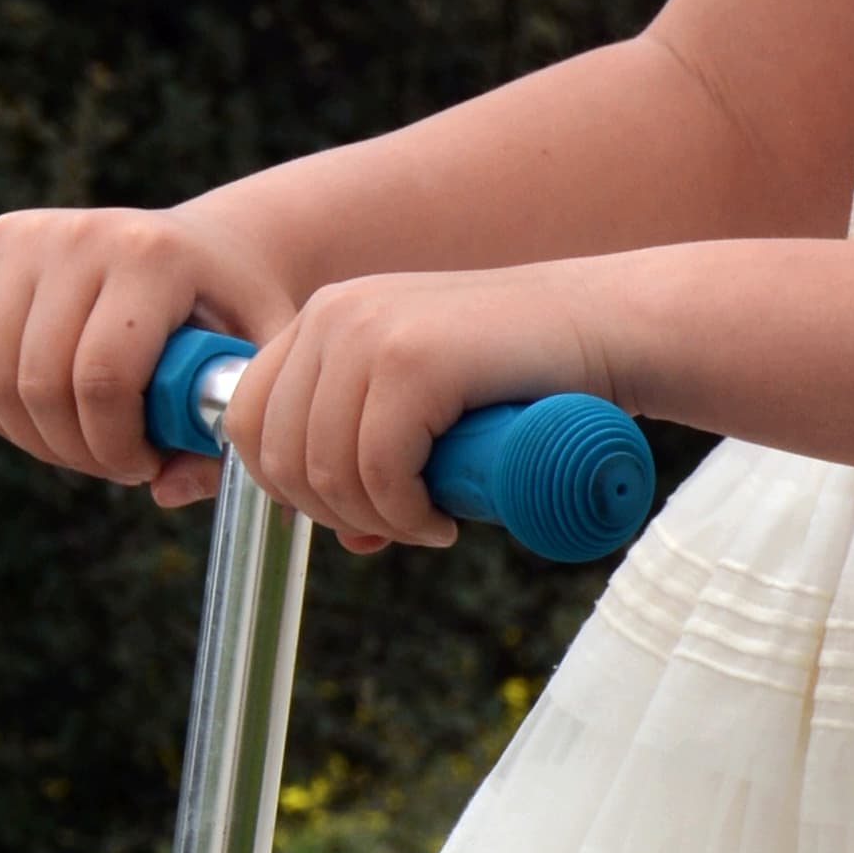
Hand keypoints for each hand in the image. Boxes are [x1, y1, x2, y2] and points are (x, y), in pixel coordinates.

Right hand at [0, 201, 287, 513]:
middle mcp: (84, 235)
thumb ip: (226, 435)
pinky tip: (35, 421)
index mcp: (153, 258)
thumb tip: (163, 492)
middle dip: (74, 451)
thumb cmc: (235, 318)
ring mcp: (33, 234)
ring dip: (30, 436)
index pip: (102, 378)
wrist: (208, 247)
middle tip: (113, 464)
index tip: (145, 466)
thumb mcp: (254, 368)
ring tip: (80, 444)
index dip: (113, 446)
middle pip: (41, 382)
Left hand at [224, 263, 636, 553]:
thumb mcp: (429, 414)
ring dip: (378, 520)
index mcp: (323, 319)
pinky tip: (442, 520)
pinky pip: (378, 472)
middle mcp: (333, 315)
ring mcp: (369, 332)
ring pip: (326, 471)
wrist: (607, 331)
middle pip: (278, 455)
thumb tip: (346, 537)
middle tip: (401, 526)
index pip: (246, 420)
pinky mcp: (414, 359)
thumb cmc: (523, 381)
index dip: (287, 488)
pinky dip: (407, 516)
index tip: (356, 511)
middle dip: (332, 514)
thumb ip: (374, 455)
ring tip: (430, 524)